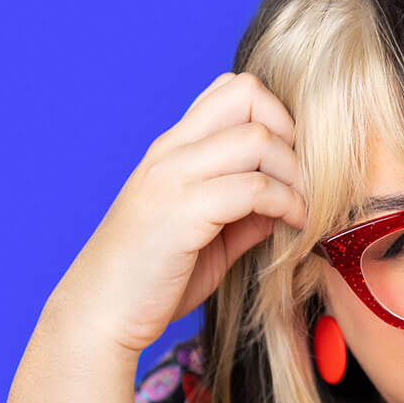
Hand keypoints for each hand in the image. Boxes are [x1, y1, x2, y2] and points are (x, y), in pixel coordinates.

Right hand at [49, 70, 308, 357]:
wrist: (100, 313)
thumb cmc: (151, 280)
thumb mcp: (207, 238)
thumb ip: (245, 213)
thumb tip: (289, 202)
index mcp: (172, 149)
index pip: (231, 89)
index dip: (275, 116)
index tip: (289, 163)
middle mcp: (170, 152)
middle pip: (248, 95)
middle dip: (292, 134)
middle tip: (303, 181)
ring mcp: (172, 179)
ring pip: (257, 139)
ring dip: (295, 174)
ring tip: (302, 209)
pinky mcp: (181, 213)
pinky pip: (254, 188)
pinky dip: (287, 203)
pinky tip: (294, 224)